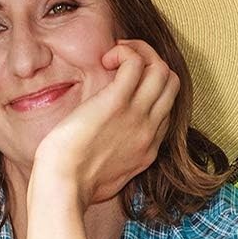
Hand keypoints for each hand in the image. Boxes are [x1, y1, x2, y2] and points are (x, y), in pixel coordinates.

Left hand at [31, 39, 179, 206]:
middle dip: (151, 61)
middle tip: (120, 62)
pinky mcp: (116, 103)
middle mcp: (149, 131)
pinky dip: (124, 52)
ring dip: (139, 52)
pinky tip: (104, 59)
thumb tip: (104, 151)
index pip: (166, 108)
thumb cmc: (75, 184)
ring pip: (162, 70)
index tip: (121, 85)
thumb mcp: (107, 177)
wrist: (65, 186)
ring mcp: (137, 117)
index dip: (148, 87)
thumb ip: (115, 161)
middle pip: (172, 84)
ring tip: (113, 57)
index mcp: (148, 148)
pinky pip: (136, 63)